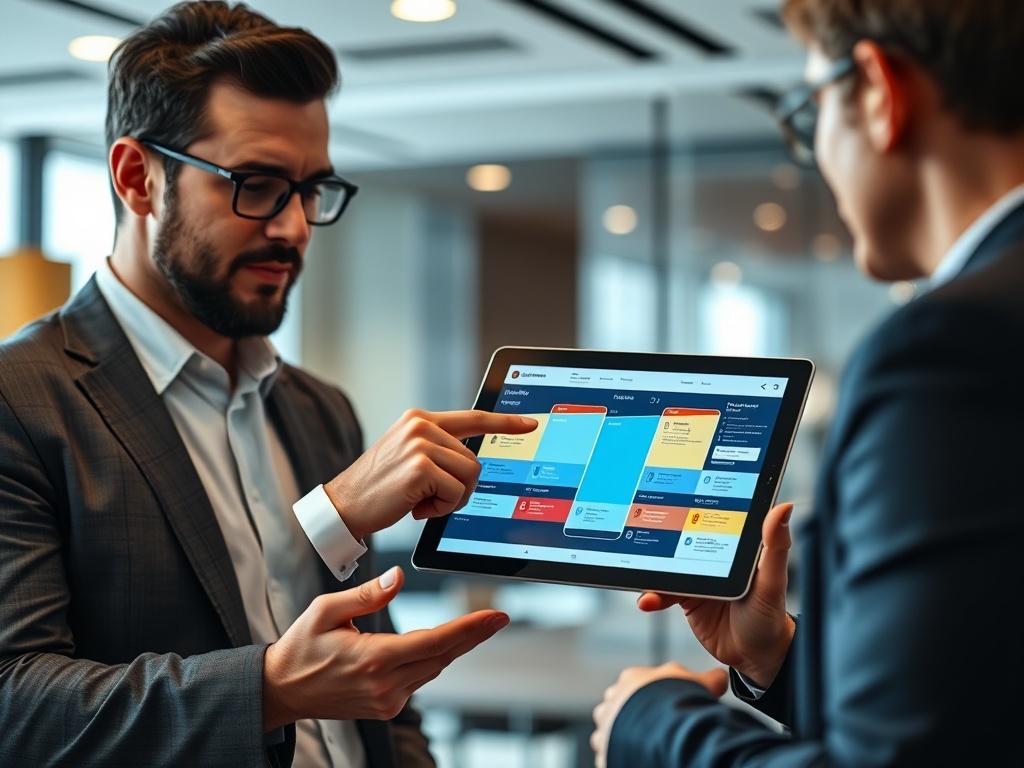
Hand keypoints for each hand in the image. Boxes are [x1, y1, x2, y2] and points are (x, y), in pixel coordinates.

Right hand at [262, 566, 508, 729]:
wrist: (281, 691)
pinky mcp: (387, 707)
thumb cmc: (301, 647)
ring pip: (434, 668)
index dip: (469, 628)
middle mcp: (385, 684)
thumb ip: (366, 594)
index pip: (435, 641)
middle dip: (472, 635)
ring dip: (452, 647)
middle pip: (443, 656)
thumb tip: (398, 577)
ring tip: (472, 626)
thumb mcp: (325, 611)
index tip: (494, 617)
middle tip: (498, 617)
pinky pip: (419, 678)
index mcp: (373, 659)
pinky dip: (430, 659)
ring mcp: (387, 700)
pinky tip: (433, 645)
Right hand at [325, 408, 537, 540]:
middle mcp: (421, 426)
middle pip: (475, 461)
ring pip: (470, 477)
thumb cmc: (379, 489)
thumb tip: (473, 461)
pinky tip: (416, 508)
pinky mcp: (420, 467)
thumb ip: (438, 450)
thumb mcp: (408, 458)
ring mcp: (420, 444)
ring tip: (421, 502)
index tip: (531, 423)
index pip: (473, 418)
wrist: (344, 507)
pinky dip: (441, 509)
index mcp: (420, 420)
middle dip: (460, 488)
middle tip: (429, 499)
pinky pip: (456, 493)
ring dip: (451, 500)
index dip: (505, 421)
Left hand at [591, 662, 727, 767]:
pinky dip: (622, 757)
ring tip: (646, 747)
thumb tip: (720, 676)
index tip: (668, 706)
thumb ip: (709, 678)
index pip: (637, 683)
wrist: (663, 730)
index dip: (655, 695)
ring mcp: (605, 726)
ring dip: (623, 738)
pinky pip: (610, 755)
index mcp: (631, 678)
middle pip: (619, 706)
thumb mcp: (701, 683)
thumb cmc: (679, 702)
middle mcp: (612, 699)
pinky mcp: (604, 751)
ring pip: (610, 732)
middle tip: (657, 729)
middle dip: (635, 716)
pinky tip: (639, 759)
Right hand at [637, 502, 795, 688]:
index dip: (692, 506)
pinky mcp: (686, 598)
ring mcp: (698, 577)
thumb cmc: (772, 616)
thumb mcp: (774, 581)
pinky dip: (653, 595)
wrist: (756, 656)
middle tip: (648, 540)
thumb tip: (783, 508)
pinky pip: (663, 592)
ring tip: (645, 578)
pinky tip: (648, 601)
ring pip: (668, 566)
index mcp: (734, 546)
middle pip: (682, 540)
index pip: (711, 519)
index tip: (673, 498)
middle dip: (661, 539)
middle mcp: (714, 558)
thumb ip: (775, 546)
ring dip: (653, 571)